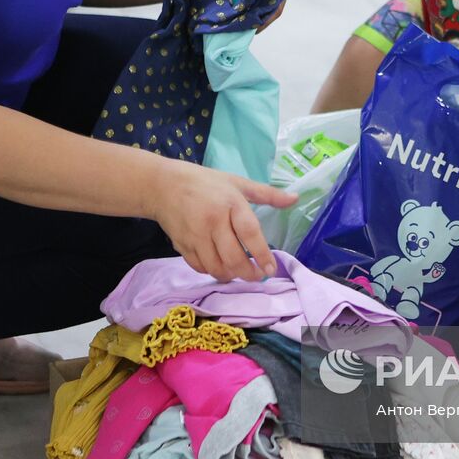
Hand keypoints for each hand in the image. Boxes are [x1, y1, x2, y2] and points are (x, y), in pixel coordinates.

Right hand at [148, 162, 296, 281]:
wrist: (163, 185)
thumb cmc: (205, 183)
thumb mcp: (237, 183)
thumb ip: (267, 194)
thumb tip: (295, 199)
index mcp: (230, 203)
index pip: (250, 234)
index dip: (262, 255)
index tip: (271, 269)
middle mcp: (213, 221)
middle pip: (233, 257)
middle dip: (248, 273)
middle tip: (257, 276)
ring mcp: (196, 236)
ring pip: (216, 267)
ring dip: (231, 276)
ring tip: (239, 273)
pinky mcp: (182, 246)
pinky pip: (200, 267)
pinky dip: (212, 271)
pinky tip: (220, 267)